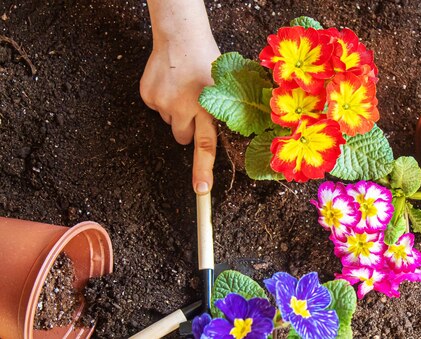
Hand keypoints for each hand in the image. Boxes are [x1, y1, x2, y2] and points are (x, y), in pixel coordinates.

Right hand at [140, 1, 220, 193]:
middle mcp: (184, 108)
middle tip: (194, 106)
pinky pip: (156, 109)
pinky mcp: (148, 96)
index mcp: (208, 107)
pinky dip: (163, 101)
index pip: (206, 145)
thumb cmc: (208, 59)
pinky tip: (170, 84)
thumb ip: (226, 111)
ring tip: (183, 90)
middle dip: (188, 130)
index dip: (203, 170)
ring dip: (176, 112)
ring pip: (170, 123)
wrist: (180, 37)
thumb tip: (231, 130)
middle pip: (183, 138)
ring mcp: (163, 103)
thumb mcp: (226, 85)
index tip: (201, 191)